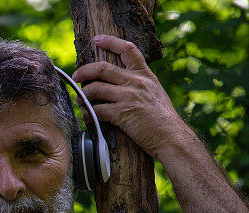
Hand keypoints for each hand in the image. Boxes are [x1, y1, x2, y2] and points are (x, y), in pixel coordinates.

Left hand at [72, 35, 189, 158]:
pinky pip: (96, 110)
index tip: (97, 40)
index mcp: (144, 75)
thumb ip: (139, 84)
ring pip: (95, 88)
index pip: (127, 49)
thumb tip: (120, 83)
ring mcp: (128, 97)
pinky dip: (88, 114)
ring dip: (83, 95)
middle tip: (76, 77)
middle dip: (84, 71)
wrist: (171, 137)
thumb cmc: (162, 119)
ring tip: (81, 101)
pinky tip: (88, 117)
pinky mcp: (121, 113)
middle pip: (102, 68)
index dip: (110, 42)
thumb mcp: (155, 92)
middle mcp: (136, 82)